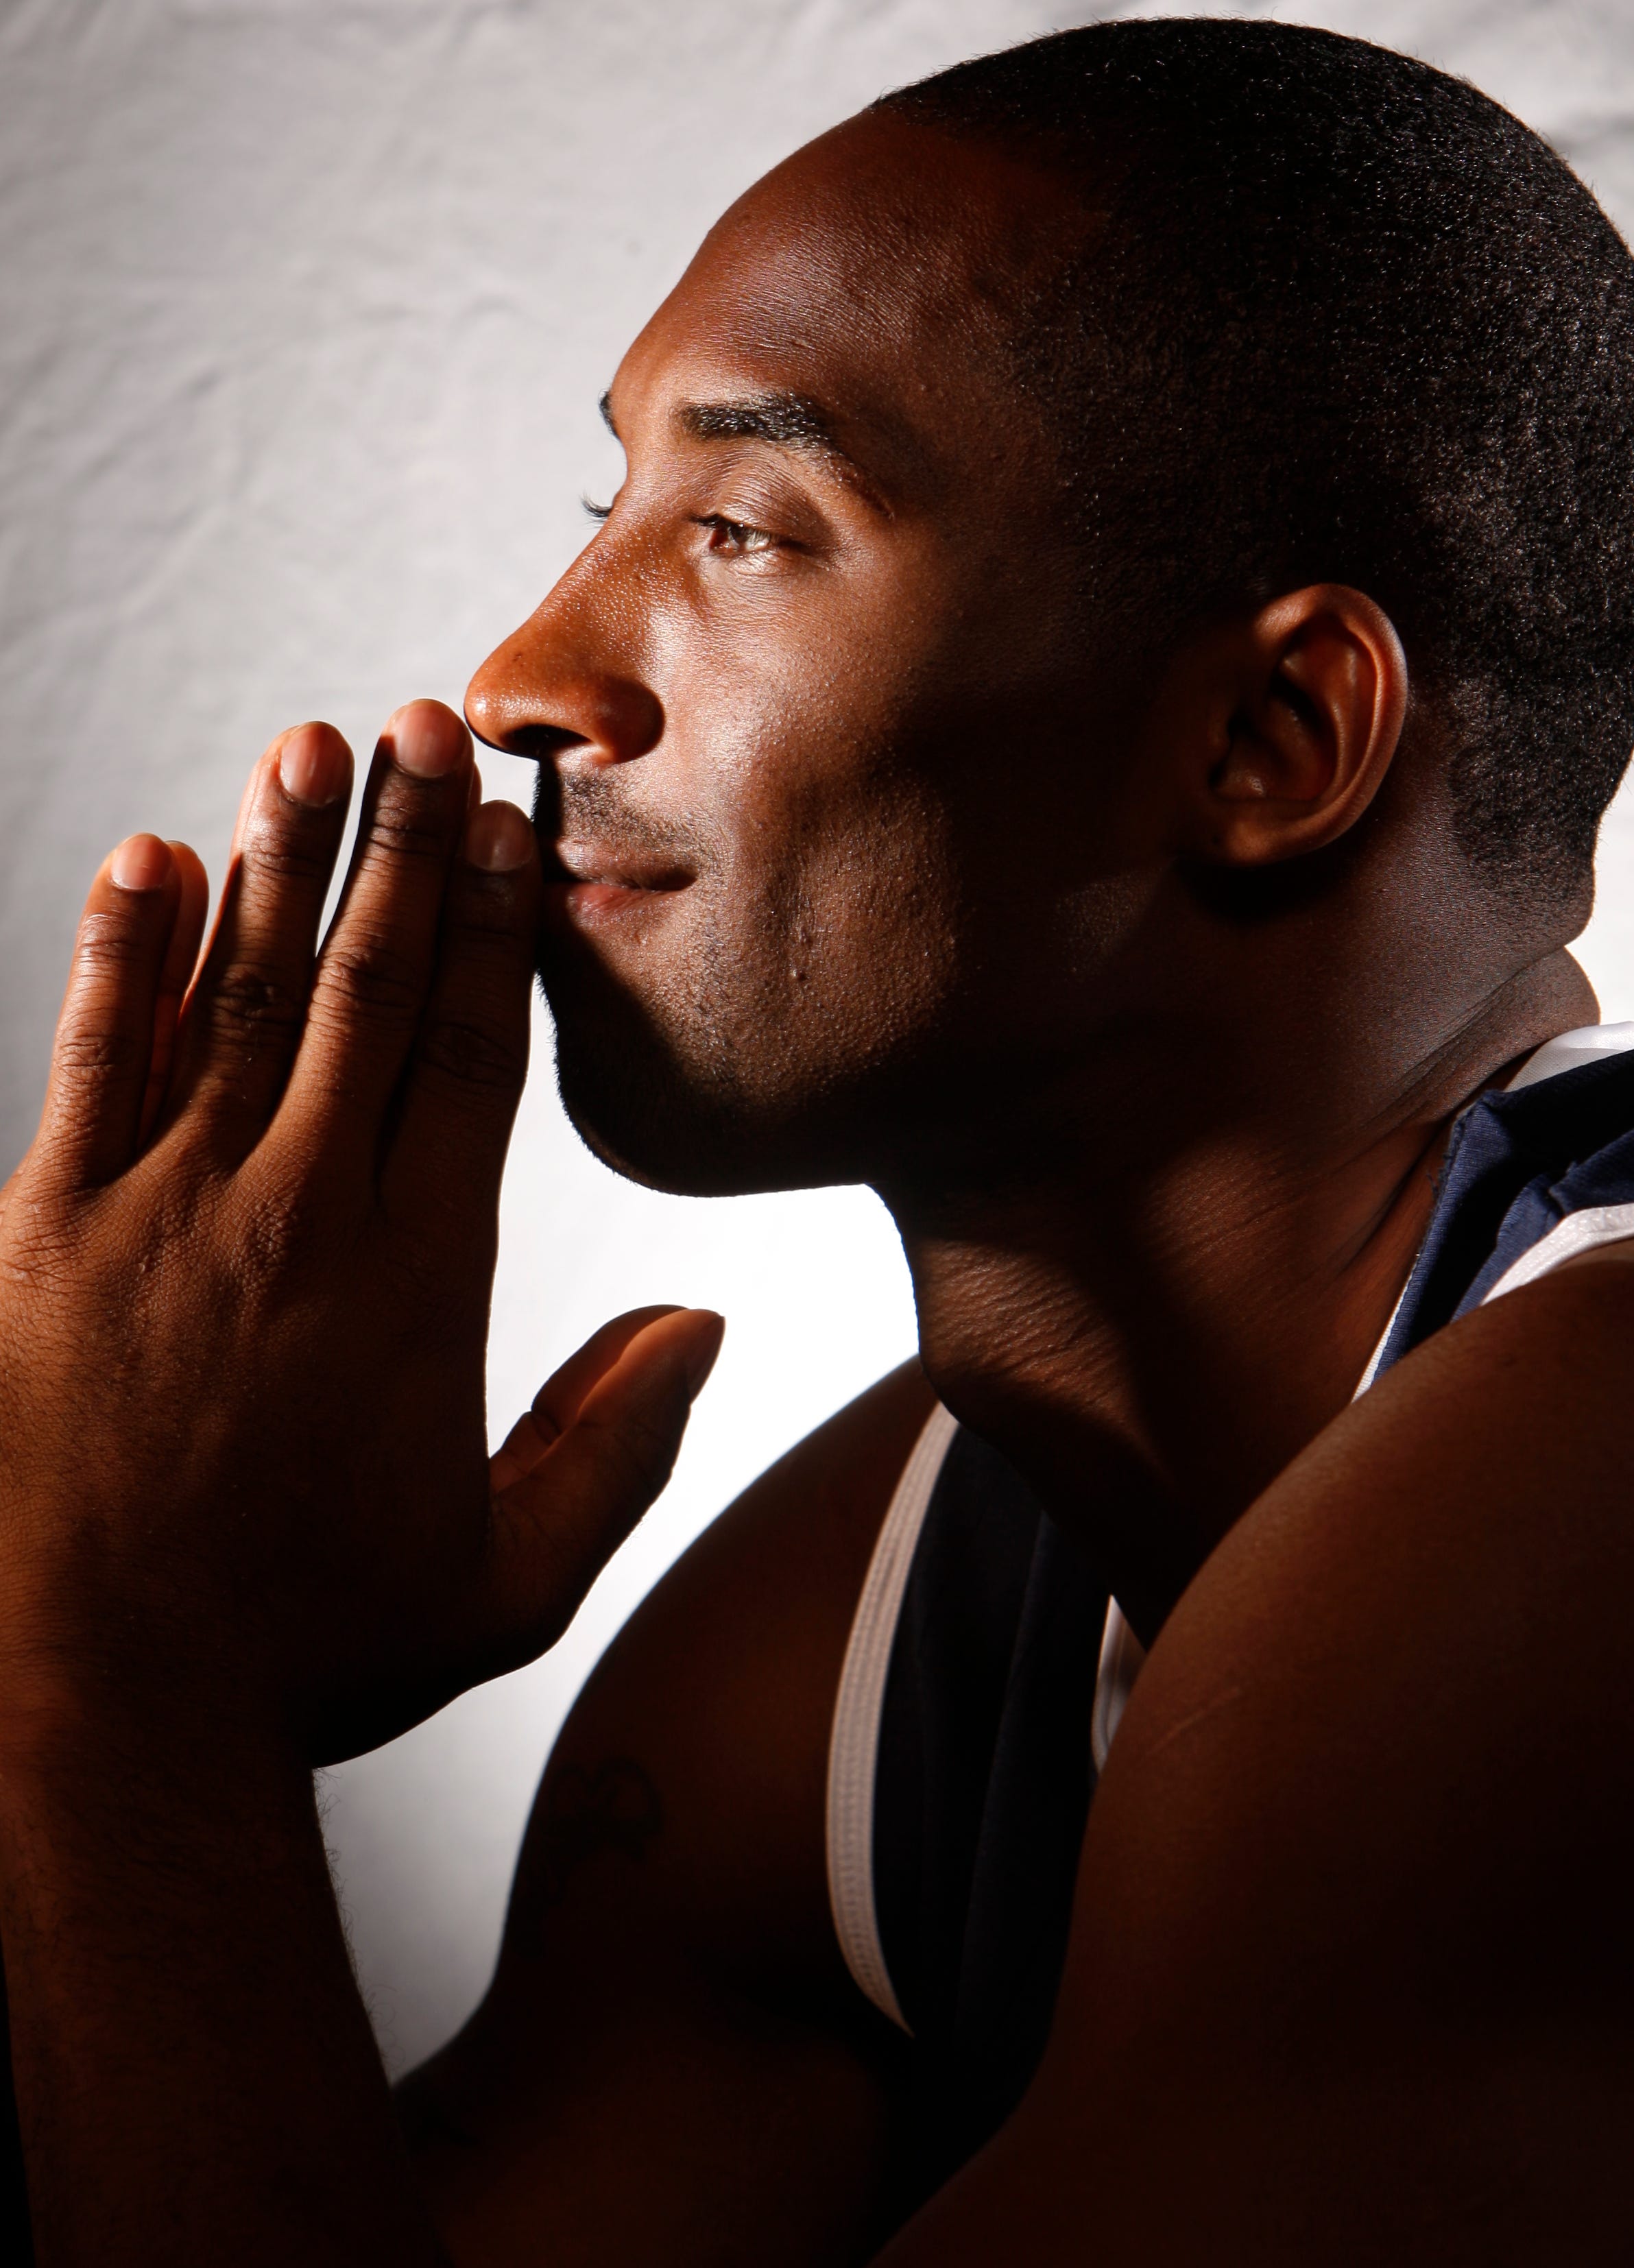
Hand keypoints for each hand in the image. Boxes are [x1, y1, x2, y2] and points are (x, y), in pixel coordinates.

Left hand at [0, 701, 721, 1764]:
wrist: (94, 1711)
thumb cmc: (309, 1651)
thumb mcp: (506, 1578)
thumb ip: (617, 1446)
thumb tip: (700, 1326)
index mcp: (418, 1279)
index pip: (469, 1058)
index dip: (494, 932)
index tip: (511, 830)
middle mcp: (300, 1214)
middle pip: (366, 989)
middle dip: (401, 846)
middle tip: (425, 722)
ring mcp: (165, 1213)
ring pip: (239, 995)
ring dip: (277, 860)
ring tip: (309, 743)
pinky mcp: (48, 1234)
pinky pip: (91, 1060)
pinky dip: (120, 954)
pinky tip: (144, 858)